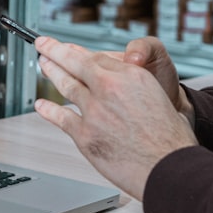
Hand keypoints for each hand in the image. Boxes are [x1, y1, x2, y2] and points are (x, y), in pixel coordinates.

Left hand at [33, 36, 198, 200]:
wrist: (169, 167)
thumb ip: (135, 86)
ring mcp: (94, 111)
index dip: (80, 52)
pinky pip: (61, 118)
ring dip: (51, 73)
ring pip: (66, 85)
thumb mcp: (160, 97)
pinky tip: (42, 106)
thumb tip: (123, 84)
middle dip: (55, 51)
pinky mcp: (85, 135)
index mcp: (131, 76)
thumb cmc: (171, 138)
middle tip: (44, 45)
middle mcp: (110, 88)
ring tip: (43, 65)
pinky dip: (48, 110)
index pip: (98, 58)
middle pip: (76, 63)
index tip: (70, 48)